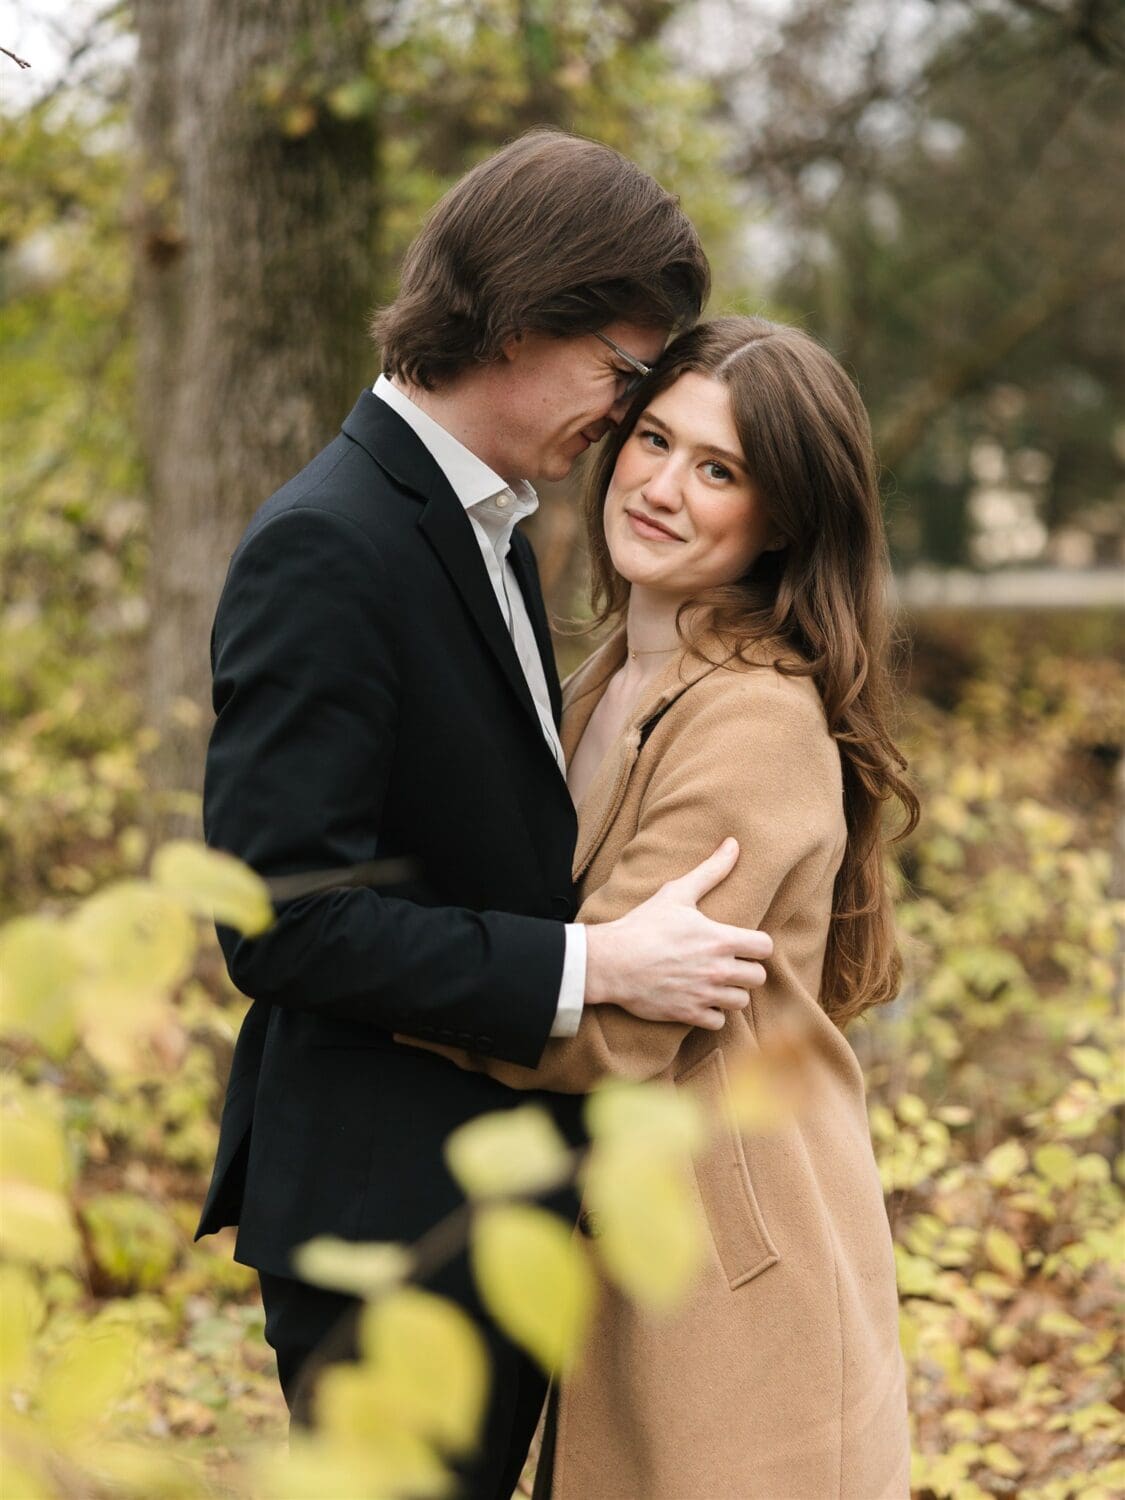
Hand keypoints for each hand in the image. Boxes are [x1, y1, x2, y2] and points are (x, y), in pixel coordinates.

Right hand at [583, 838, 771, 1030]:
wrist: (611, 961)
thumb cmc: (644, 925)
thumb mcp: (677, 893)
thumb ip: (711, 870)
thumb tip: (733, 843)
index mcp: (721, 939)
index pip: (765, 948)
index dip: (757, 945)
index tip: (744, 944)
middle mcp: (718, 970)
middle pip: (757, 977)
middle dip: (746, 970)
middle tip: (729, 963)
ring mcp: (705, 994)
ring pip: (741, 1001)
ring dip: (731, 993)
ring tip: (715, 982)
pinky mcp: (689, 1014)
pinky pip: (718, 1022)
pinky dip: (712, 1014)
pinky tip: (700, 999)